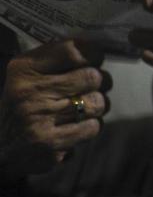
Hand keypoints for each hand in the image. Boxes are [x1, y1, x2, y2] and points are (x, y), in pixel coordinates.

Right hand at [0, 40, 108, 179]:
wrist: (0, 146)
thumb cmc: (25, 103)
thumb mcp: (30, 74)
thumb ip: (61, 58)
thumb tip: (99, 50)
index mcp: (24, 68)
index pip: (75, 50)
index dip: (93, 55)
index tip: (93, 60)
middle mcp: (29, 92)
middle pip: (93, 77)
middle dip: (99, 83)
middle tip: (88, 88)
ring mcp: (39, 119)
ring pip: (98, 102)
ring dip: (95, 106)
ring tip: (79, 109)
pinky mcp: (50, 144)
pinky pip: (93, 127)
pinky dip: (89, 127)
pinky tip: (73, 127)